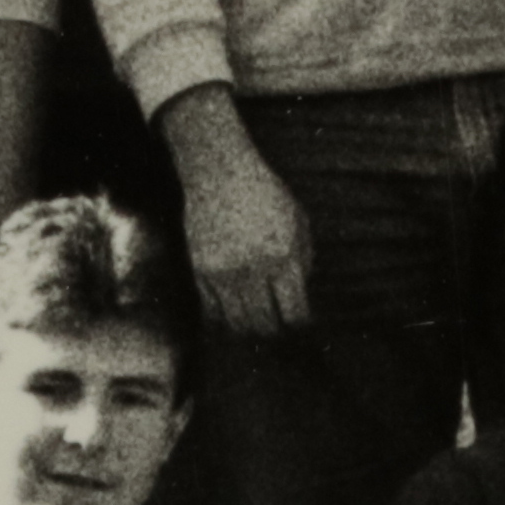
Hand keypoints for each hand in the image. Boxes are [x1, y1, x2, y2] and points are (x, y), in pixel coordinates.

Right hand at [167, 118, 315, 337]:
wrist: (219, 172)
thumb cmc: (264, 193)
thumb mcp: (297, 220)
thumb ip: (304, 258)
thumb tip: (302, 294)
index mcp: (284, 257)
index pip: (295, 313)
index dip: (300, 326)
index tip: (300, 326)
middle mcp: (254, 269)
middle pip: (265, 324)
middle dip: (275, 332)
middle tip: (277, 329)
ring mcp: (224, 273)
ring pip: (237, 324)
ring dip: (249, 330)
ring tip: (255, 327)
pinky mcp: (201, 271)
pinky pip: (212, 312)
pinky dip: (223, 320)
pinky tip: (231, 317)